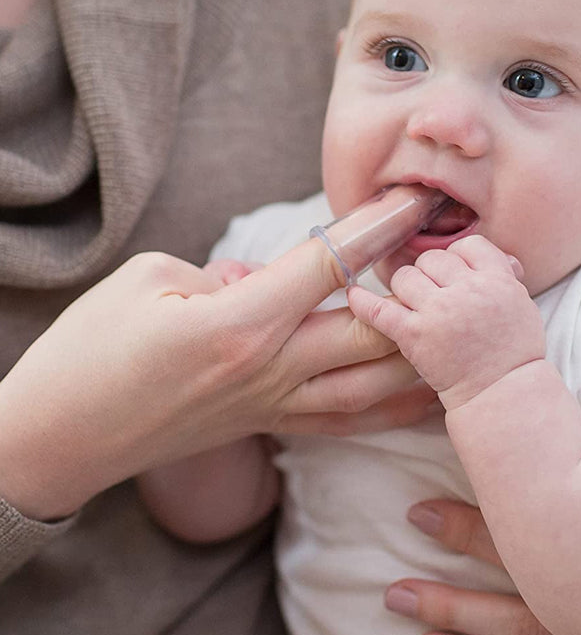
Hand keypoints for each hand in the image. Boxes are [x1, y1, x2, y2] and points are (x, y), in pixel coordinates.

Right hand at [0, 240, 430, 520]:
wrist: (63, 436)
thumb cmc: (92, 350)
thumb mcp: (148, 282)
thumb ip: (222, 273)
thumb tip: (266, 277)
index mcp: (239, 323)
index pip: (329, 265)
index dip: (378, 227)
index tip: (415, 198)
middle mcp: (270, 370)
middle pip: (371, 328)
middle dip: (420, 287)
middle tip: (459, 256)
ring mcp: (274, 406)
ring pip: (374, 384)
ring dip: (423, 351)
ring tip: (462, 321)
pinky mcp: (269, 426)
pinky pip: (348, 421)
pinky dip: (395, 406)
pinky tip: (429, 392)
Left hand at [348, 235, 541, 408]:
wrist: (502, 394)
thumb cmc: (514, 353)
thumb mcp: (521, 305)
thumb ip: (502, 276)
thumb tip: (491, 257)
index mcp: (497, 279)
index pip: (467, 245)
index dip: (458, 257)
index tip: (454, 274)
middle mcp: (467, 290)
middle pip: (433, 259)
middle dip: (430, 274)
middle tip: (434, 294)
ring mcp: (439, 311)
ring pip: (405, 277)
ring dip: (405, 288)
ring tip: (413, 305)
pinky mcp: (414, 335)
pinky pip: (379, 310)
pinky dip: (362, 302)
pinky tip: (353, 296)